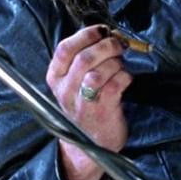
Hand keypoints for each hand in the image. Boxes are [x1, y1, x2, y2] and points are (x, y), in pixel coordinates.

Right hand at [46, 25, 132, 179]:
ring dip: (116, 63)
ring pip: (99, 72)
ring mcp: (83, 103)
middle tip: (119, 45)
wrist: (88, 148)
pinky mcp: (102, 111)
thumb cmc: (84, 108)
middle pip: (84, 58)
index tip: (101, 30)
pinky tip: (125, 80)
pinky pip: (115, 85)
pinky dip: (124, 77)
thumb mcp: (71, 84)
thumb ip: (80, 60)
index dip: (85, 35)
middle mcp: (65, 91)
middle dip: (107, 46)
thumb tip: (104, 34)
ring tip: (120, 65)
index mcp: (55, 79)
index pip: (64, 49)